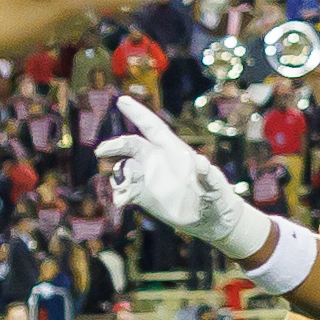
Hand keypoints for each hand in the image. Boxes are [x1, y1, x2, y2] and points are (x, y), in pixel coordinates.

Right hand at [99, 97, 269, 251]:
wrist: (212, 220)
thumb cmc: (218, 198)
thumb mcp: (216, 187)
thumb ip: (209, 176)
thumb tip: (202, 162)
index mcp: (174, 151)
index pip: (153, 127)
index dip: (138, 113)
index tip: (122, 100)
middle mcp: (158, 160)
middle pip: (131, 145)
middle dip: (115, 146)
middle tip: (102, 151)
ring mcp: (150, 177)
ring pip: (125, 169)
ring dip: (119, 176)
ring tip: (122, 191)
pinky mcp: (145, 196)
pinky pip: (127, 190)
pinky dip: (121, 193)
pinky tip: (121, 201)